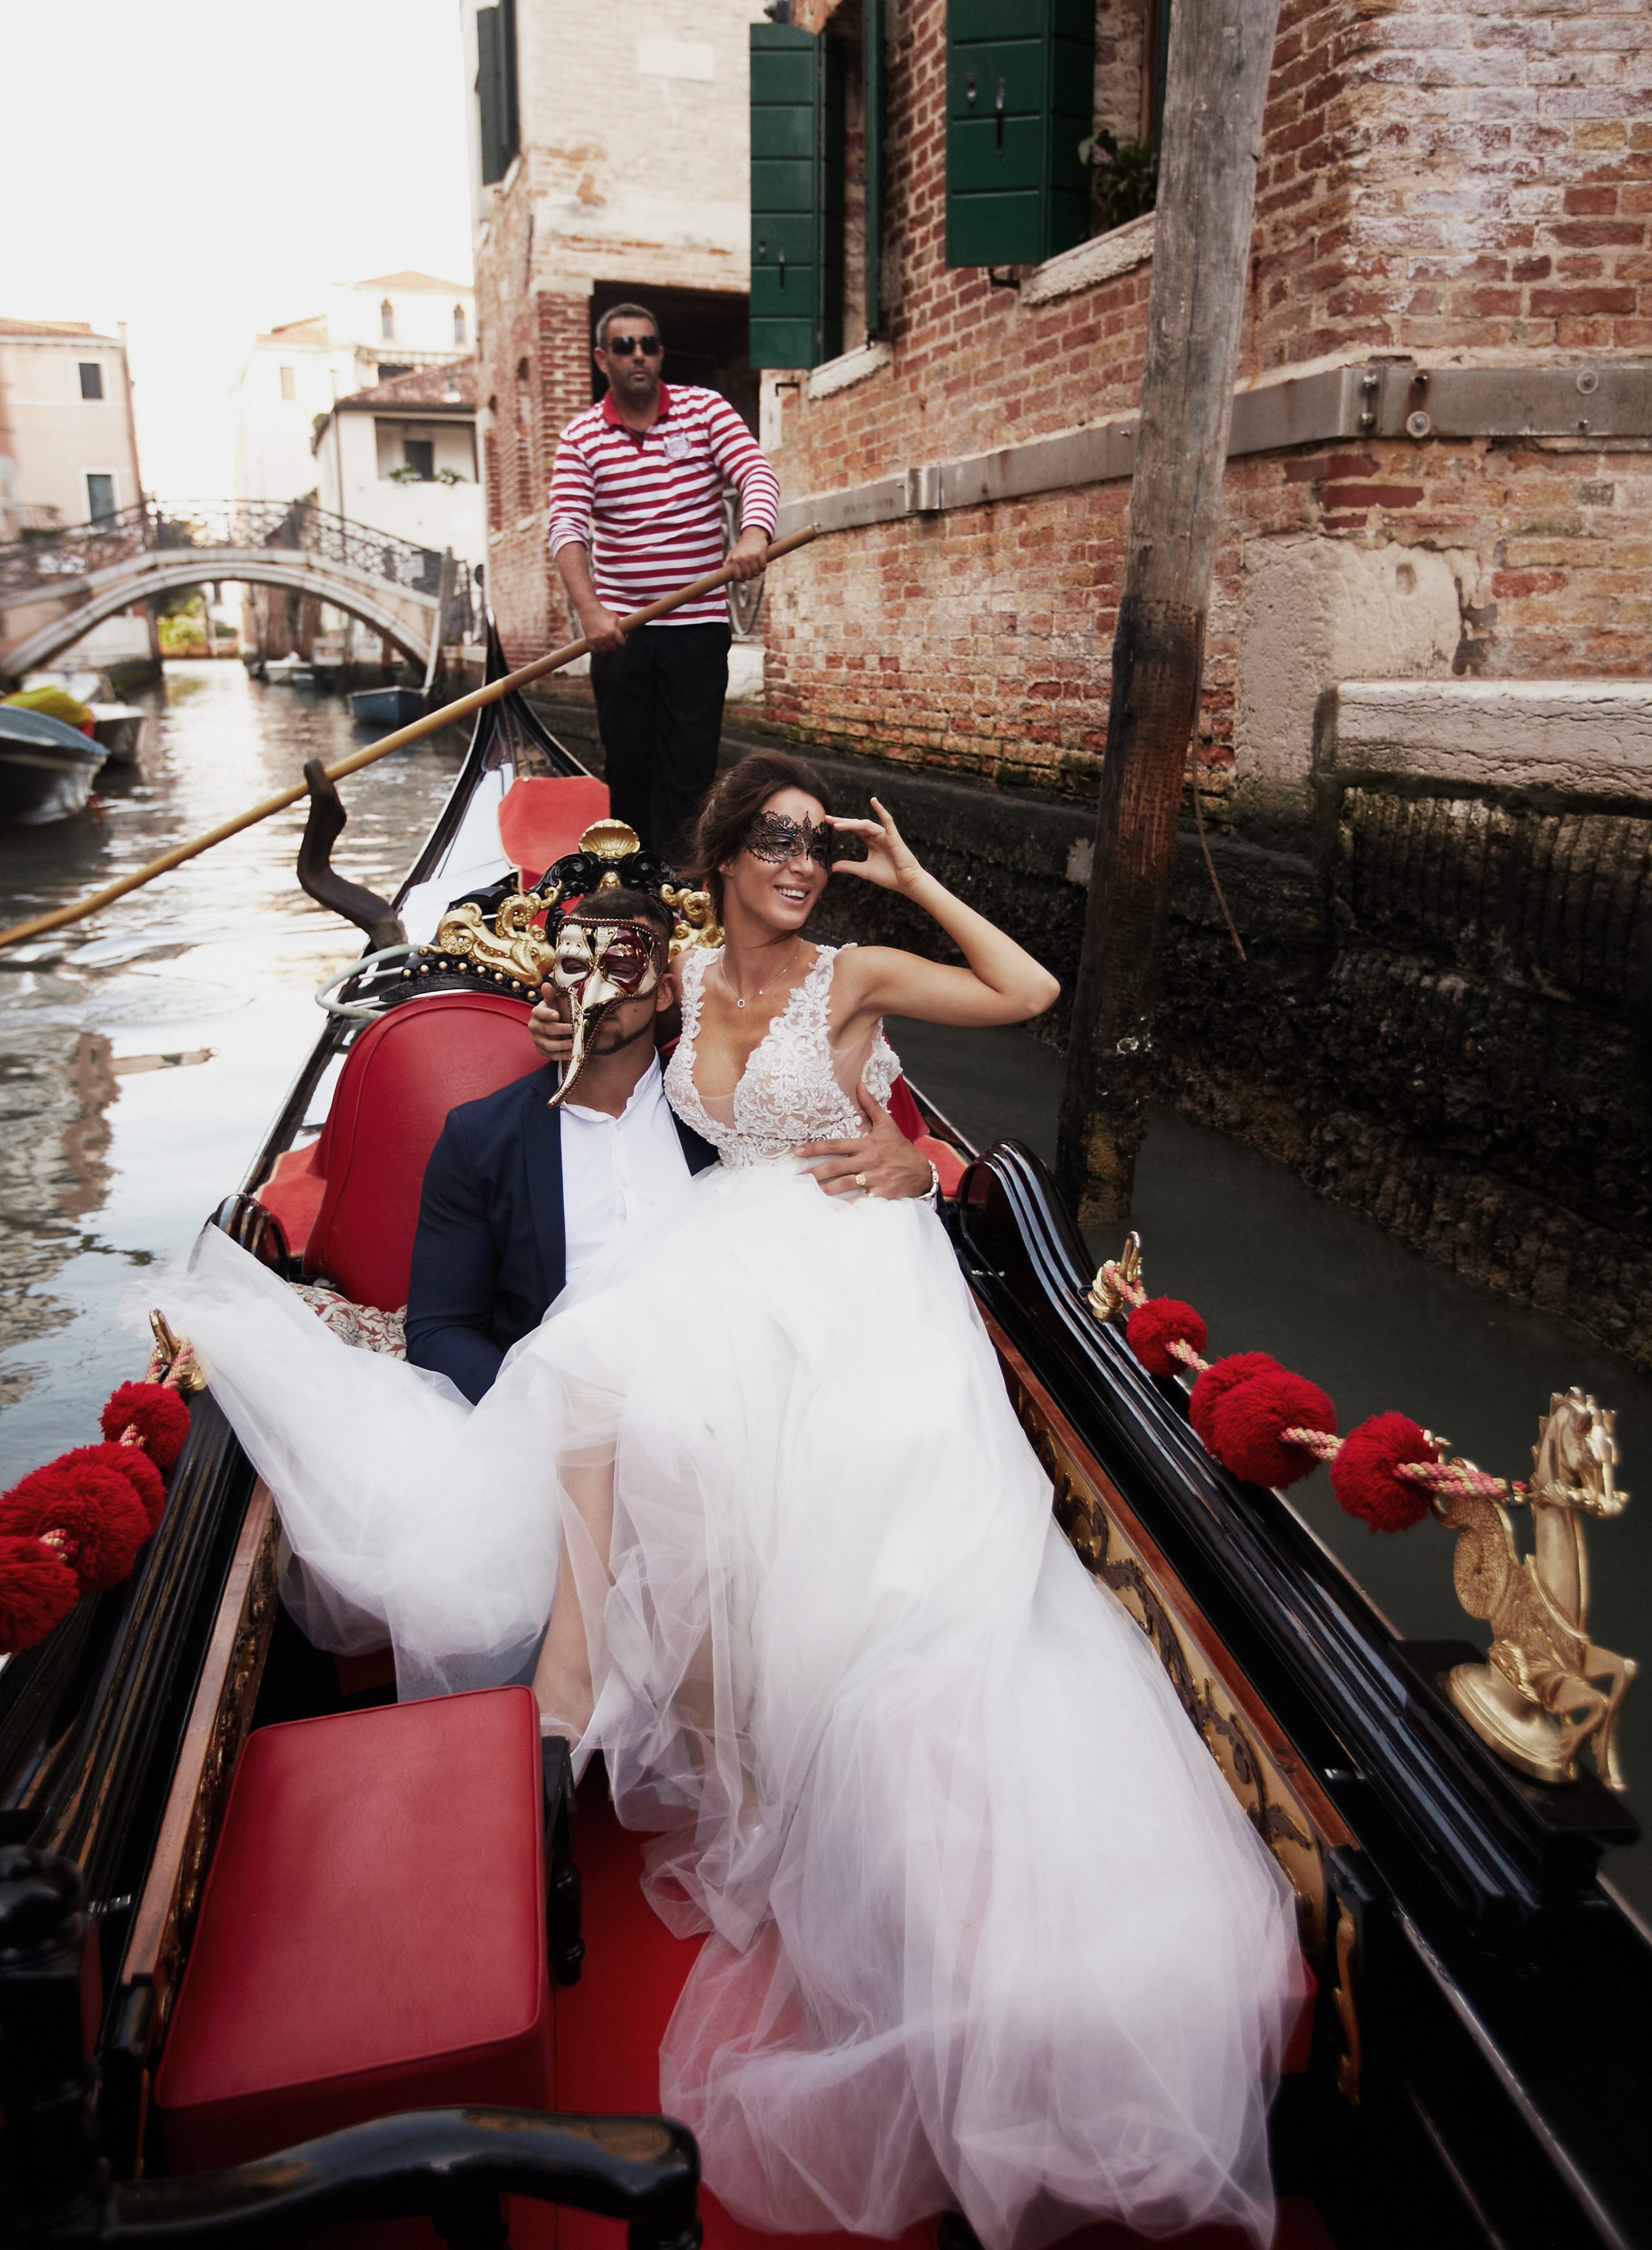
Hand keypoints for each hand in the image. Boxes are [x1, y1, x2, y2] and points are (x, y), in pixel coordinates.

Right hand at [529, 984, 572, 1061]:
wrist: (556, 1025)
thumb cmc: (557, 1011)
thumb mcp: (556, 1003)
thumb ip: (552, 995)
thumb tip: (546, 985)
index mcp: (537, 1012)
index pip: (539, 1012)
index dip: (547, 1014)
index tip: (557, 1014)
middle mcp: (534, 1026)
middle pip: (545, 1029)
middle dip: (560, 1030)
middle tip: (572, 1029)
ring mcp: (537, 1039)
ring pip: (547, 1044)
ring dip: (560, 1044)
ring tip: (572, 1043)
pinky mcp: (541, 1050)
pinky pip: (550, 1055)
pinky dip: (561, 1055)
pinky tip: (571, 1053)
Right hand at [578, 601, 626, 654]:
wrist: (589, 609)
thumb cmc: (603, 612)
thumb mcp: (615, 617)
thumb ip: (620, 628)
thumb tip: (626, 637)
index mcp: (612, 631)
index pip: (622, 642)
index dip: (622, 640)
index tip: (620, 638)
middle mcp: (604, 637)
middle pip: (613, 648)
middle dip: (614, 644)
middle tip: (612, 639)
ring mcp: (596, 639)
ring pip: (604, 650)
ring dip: (605, 647)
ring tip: (605, 641)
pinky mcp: (588, 640)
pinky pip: (594, 650)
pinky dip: (596, 649)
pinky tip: (598, 644)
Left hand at [726, 526, 768, 581]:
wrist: (752, 535)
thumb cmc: (742, 546)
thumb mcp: (733, 552)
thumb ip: (728, 562)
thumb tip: (724, 572)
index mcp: (735, 559)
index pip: (738, 576)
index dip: (741, 579)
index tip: (743, 577)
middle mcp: (742, 558)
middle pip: (748, 576)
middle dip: (750, 576)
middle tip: (751, 572)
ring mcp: (752, 556)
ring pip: (756, 573)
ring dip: (757, 572)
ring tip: (756, 568)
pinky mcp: (761, 554)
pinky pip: (763, 568)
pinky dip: (763, 568)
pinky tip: (761, 564)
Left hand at [794, 1081, 935, 1200]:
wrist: (921, 1171)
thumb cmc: (900, 1147)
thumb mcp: (887, 1124)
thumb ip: (871, 1105)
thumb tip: (859, 1084)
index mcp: (866, 1144)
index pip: (835, 1145)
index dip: (814, 1148)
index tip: (797, 1151)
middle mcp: (868, 1161)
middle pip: (835, 1167)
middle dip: (814, 1173)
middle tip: (797, 1178)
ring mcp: (874, 1178)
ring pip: (844, 1184)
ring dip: (825, 1190)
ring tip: (808, 1194)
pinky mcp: (880, 1194)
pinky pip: (859, 1201)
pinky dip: (845, 1205)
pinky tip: (831, 1209)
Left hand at [827, 796, 924, 893]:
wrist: (906, 882)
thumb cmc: (888, 876)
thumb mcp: (864, 870)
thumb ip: (849, 866)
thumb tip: (832, 867)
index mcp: (870, 841)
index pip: (853, 829)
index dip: (841, 825)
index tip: (826, 822)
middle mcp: (876, 835)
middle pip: (857, 824)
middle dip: (842, 821)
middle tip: (827, 818)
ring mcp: (885, 834)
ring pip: (865, 824)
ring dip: (851, 824)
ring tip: (837, 825)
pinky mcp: (893, 836)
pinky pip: (887, 820)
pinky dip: (881, 810)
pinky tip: (873, 801)